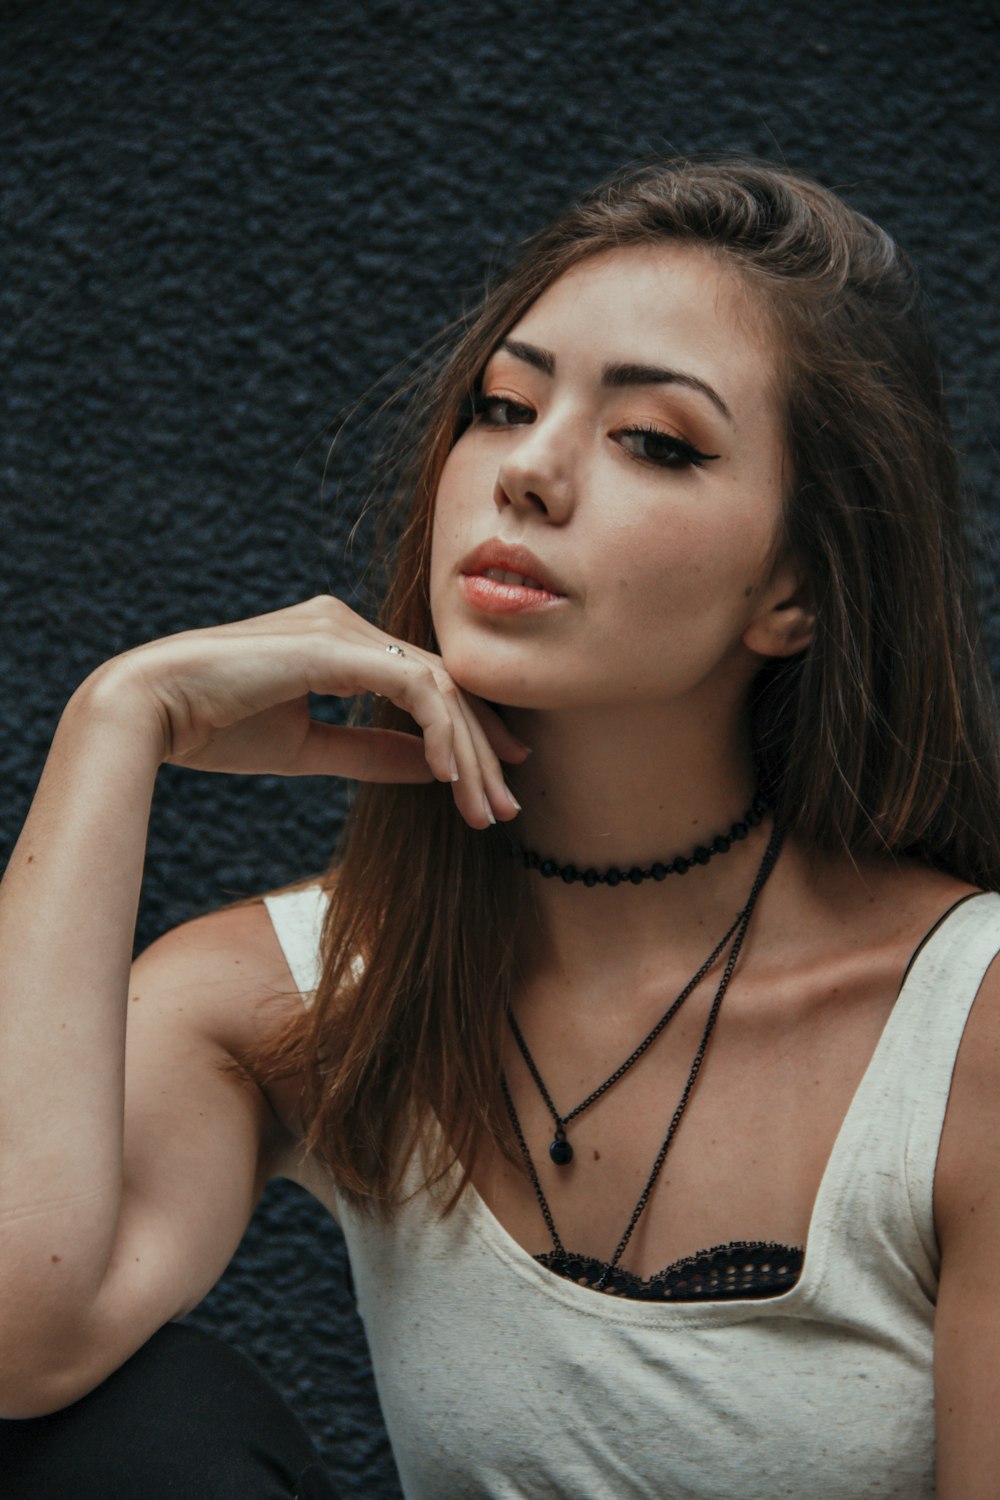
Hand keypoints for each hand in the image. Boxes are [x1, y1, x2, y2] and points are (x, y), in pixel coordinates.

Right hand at [85, 596, 526, 827]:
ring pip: (438, 687)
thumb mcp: (310, 749)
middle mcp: (349, 625)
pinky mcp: (334, 646)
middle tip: (509, 807)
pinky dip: (439, 731)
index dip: (470, 734)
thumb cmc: (216, 728)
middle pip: (444, 685)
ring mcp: (342, 629)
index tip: (496, 783)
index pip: (427, 685)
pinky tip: (450, 778)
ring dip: (469, 753)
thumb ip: (373, 752)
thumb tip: (434, 770)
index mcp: (342, 642)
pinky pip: (412, 687)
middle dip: (483, 751)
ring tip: (487, 809)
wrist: (151, 711)